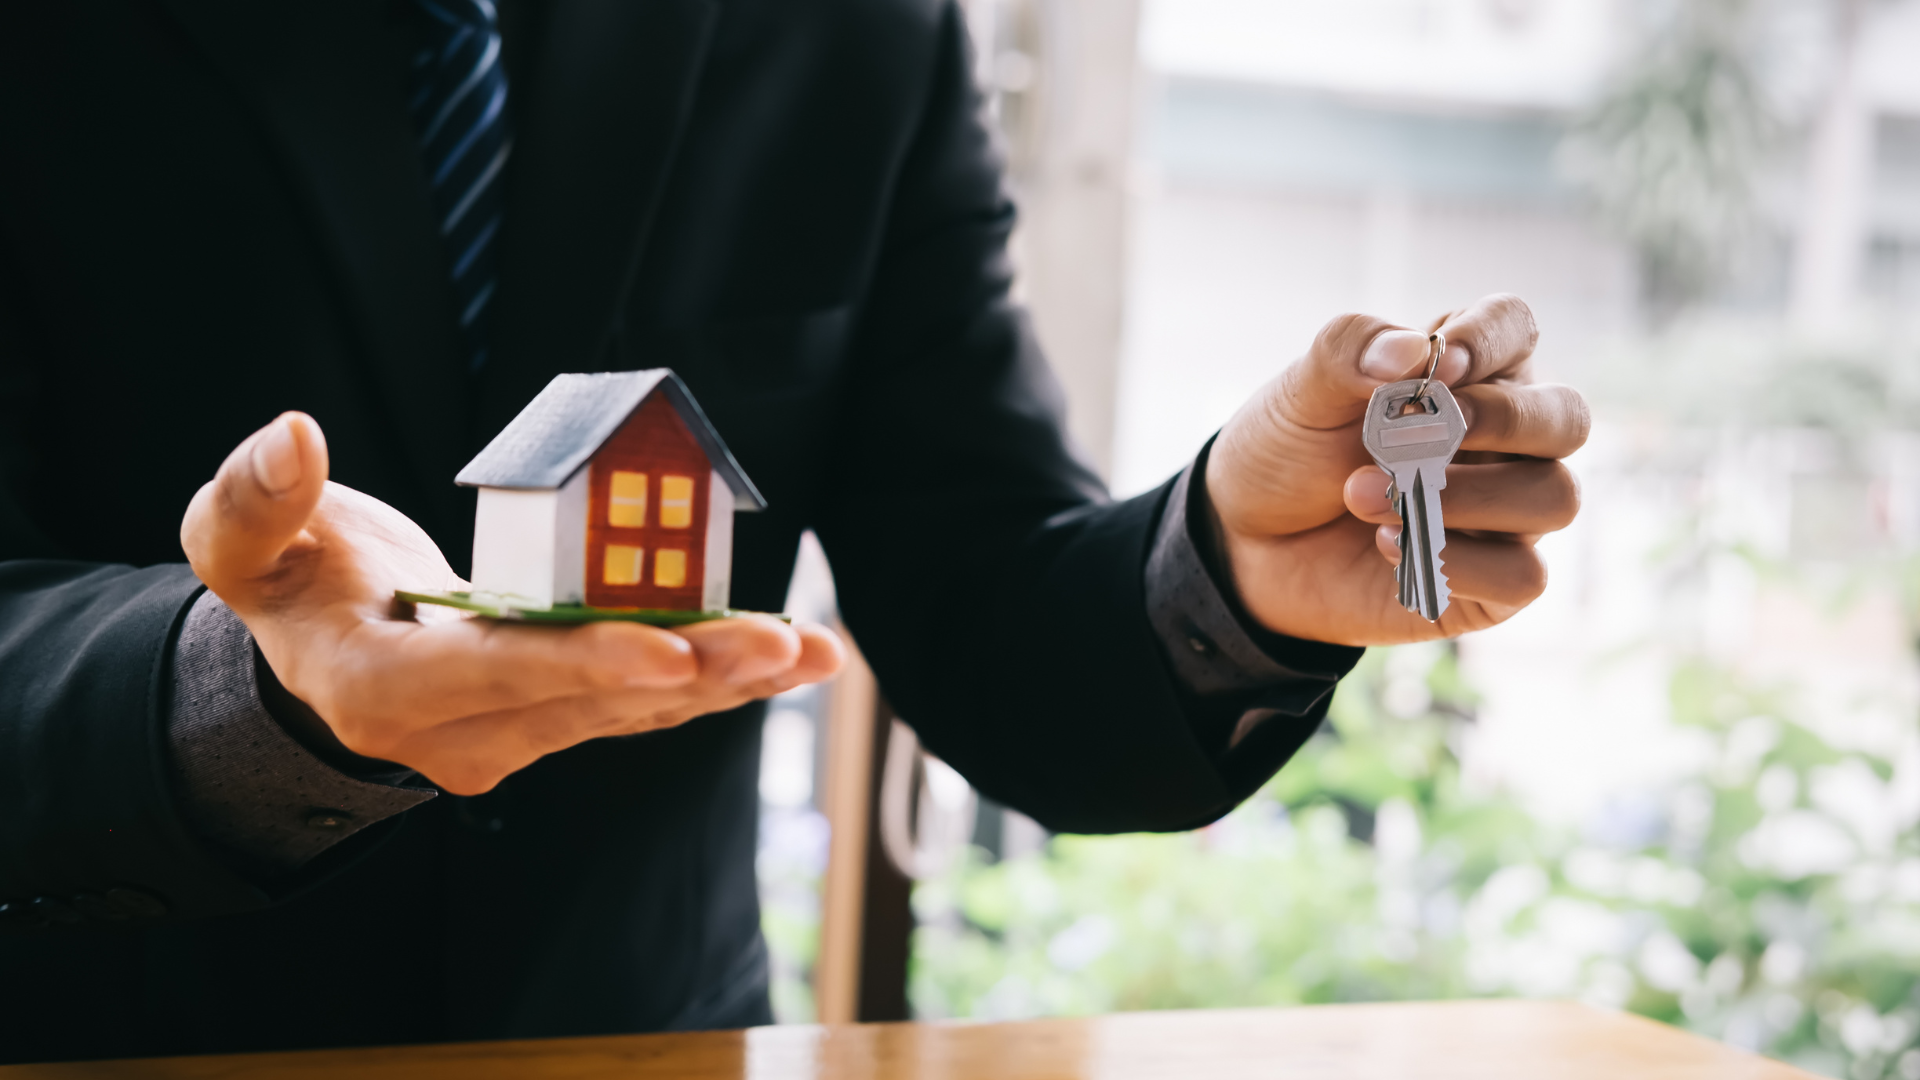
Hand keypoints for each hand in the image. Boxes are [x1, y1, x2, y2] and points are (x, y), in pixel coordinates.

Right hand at [180, 412, 843, 794]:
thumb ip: (254, 498)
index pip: (494, 673)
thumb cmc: (290, 586)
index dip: (581, 660)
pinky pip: (646, 703)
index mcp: (381, 687)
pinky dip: (719, 680)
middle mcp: (460, 734)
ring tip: (813, 651)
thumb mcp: (242, 545)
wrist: (321, 658)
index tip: (667, 645)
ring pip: (633, 711)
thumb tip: (295, 433)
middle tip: (781, 641)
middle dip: (692, 671)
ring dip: (727, 681)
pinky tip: (796, 658)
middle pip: (589, 700)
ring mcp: (517, 738)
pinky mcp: (560, 721)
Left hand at [1204, 294, 1588, 644]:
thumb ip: (1349, 354)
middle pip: (1568, 417)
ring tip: (1365, 496)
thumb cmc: (1289, 455)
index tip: (1441, 363)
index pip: (1517, 327)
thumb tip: (1410, 350)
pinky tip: (1386, 545)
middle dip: (1505, 420)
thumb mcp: (1300, 393)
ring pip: (1555, 497)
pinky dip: (1459, 561)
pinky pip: (1523, 574)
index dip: (1491, 337)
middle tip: (1430, 428)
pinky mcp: (1494, 580)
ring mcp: (1508, 512)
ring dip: (1464, 497)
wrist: (1247, 543)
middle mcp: (1505, 439)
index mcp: (1469, 372)